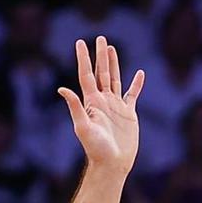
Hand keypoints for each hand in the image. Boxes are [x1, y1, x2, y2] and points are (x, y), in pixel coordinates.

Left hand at [58, 36, 143, 178]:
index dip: (83, 58)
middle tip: (100, 38)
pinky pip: (133, 94)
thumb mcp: (83, 127)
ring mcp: (115, 106)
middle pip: (101, 72)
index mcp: (91, 102)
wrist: (112, 164)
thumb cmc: (96, 149)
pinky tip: (139, 73)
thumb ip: (75, 107)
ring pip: (115, 79)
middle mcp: (102, 101)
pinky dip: (136, 83)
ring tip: (111, 48)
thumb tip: (62, 89)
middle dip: (100, 56)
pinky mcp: (128, 113)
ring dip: (114, 63)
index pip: (86, 75)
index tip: (80, 42)